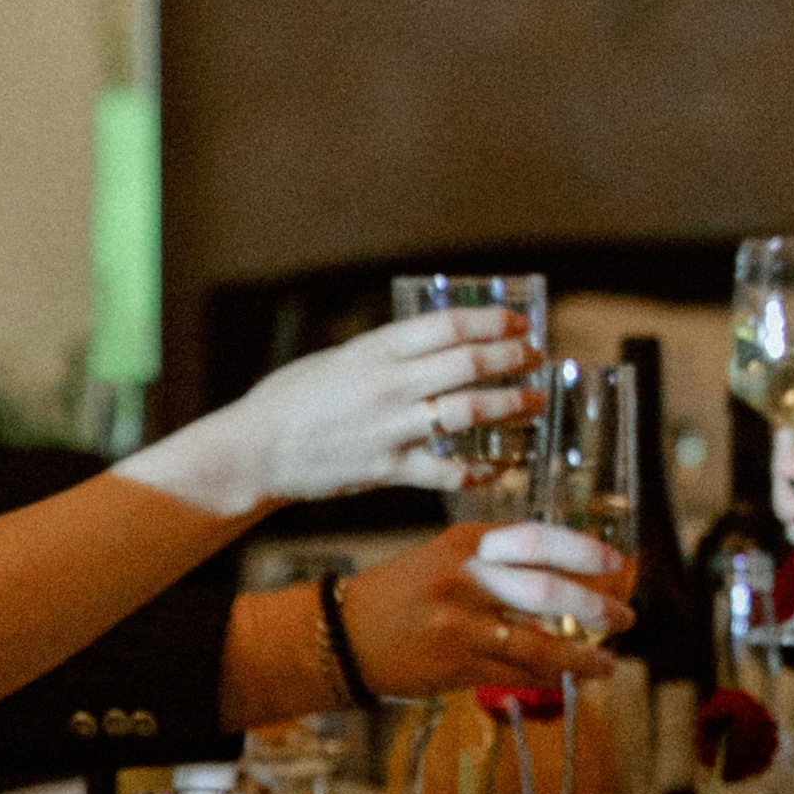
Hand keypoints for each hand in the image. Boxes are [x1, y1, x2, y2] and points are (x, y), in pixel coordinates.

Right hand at [115, 301, 545, 520]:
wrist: (255, 450)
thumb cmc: (292, 398)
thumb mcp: (338, 358)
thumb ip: (384, 352)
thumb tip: (433, 343)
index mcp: (375, 349)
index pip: (448, 326)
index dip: (492, 322)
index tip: (519, 323)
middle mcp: (387, 384)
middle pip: (466, 364)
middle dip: (510, 359)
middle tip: (537, 358)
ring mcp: (389, 428)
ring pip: (465, 413)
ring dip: (507, 407)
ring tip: (533, 404)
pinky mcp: (386, 469)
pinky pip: (443, 471)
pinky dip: (476, 469)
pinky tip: (499, 467)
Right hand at [337, 524, 621, 694]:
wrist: (341, 636)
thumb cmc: (400, 594)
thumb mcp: (444, 557)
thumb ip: (496, 560)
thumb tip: (565, 574)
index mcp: (464, 543)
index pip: (536, 539)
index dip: (581, 550)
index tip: (616, 562)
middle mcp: (464, 578)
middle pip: (545, 590)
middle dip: (594, 605)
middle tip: (626, 615)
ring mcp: (458, 625)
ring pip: (536, 642)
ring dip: (581, 654)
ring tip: (609, 662)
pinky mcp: (453, 665)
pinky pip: (515, 674)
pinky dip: (550, 677)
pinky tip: (574, 678)